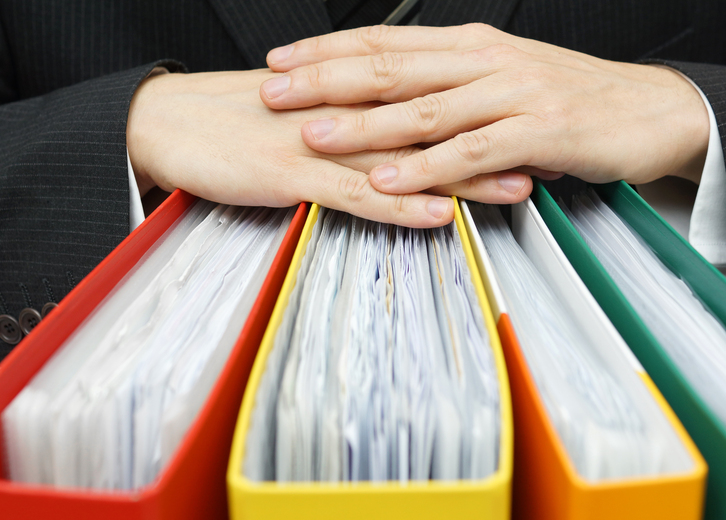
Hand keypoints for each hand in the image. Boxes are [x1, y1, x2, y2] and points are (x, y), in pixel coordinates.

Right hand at [127, 69, 526, 226]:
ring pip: (409, 158)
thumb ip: (354, 125)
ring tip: (520, 183)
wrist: (171, 124)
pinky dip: (402, 203)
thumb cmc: (237, 122)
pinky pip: (358, 193)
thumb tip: (396, 138)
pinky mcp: (295, 174)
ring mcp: (324, 143)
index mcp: (352, 95)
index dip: (484, 111)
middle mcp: (347, 113)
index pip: (431, 99)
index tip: (530, 124)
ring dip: (467, 171)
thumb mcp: (305, 118)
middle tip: (551, 149)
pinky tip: (439, 214)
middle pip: (437, 123)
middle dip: (497, 137)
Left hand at [260, 24, 709, 198]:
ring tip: (314, 135)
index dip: (328, 51)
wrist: (651, 110)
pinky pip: (470, 152)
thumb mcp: (507, 80)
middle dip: (326, 80)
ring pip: (424, 108)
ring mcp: (512, 93)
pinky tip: (389, 180)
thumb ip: (454, 88)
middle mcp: (485, 61)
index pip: (386, 42)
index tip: (281, 62)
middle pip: (392, 67)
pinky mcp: (538, 131)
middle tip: (274, 93)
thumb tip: (398, 100)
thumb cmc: (574, 98)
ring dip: (364, 124)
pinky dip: (426, 168)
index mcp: (472, 46)